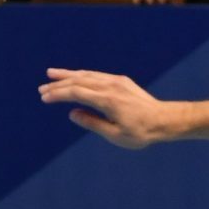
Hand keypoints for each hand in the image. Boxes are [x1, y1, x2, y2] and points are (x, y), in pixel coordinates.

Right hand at [37, 68, 180, 148]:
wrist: (166, 120)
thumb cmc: (142, 132)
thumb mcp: (116, 135)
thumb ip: (93, 123)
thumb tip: (73, 113)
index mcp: (107, 100)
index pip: (76, 93)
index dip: (58, 94)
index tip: (45, 98)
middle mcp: (110, 87)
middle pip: (78, 81)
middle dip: (58, 85)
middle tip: (42, 89)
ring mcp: (117, 82)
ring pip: (87, 75)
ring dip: (68, 75)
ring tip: (51, 74)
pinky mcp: (122, 82)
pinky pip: (97, 75)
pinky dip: (83, 75)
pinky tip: (75, 76)